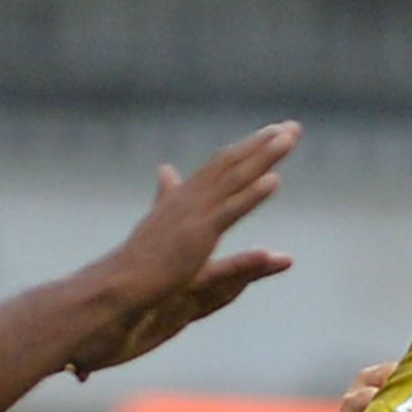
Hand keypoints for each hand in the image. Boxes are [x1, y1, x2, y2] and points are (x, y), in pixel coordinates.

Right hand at [70, 122, 298, 375]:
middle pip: (232, 162)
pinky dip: (252, 194)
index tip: (274, 131)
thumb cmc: (137, 260)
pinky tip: (275, 180)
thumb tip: (165, 171)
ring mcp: (193, 214)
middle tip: (294, 126)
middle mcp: (189, 198)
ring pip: (234, 178)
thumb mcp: (157, 221)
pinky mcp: (196, 235)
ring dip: (263, 157)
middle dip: (263, 143)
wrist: (117, 285)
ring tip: (289, 138)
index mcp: (183, 198)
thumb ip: (165, 195)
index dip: (248, 147)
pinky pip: (229, 210)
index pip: (221, 165)